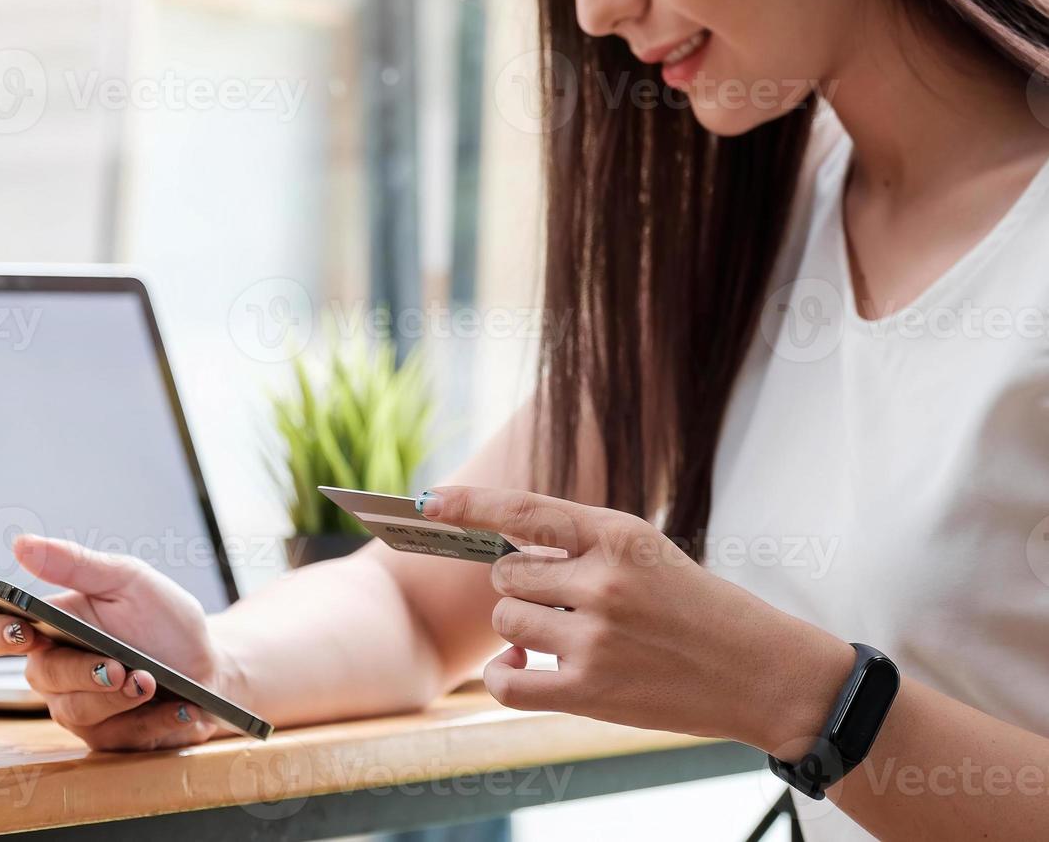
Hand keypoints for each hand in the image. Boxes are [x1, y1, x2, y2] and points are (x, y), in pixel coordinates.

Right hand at [0, 534, 228, 750]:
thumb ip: (75, 564)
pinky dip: (152, 721)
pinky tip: (178, 707)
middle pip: (41, 676)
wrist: (209, 665)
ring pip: (76, 711)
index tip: (22, 630)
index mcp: (50, 626)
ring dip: (118, 698)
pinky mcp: (106, 737)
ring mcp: (78, 707)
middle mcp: (56, 669)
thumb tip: (21, 544)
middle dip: (81, 671)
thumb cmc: (163, 619)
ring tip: (151, 681)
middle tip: (117, 666)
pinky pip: (115, 737)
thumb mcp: (128, 580)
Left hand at [418, 485, 852, 751]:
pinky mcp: (590, 690)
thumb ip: (580, 546)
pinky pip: (506, 680)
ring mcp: (594, 637)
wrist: (763, 673)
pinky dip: (504, 673)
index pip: (524, 510)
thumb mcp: (648, 552)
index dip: (470, 503)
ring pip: (505, 618)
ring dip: (520, 626)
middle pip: (506, 573)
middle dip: (521, 584)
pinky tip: (523, 665)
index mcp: (618, 534)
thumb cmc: (699, 608)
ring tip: (563, 633)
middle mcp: (602, 581)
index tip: (429, 502)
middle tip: (563, 599)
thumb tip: (503, 554)